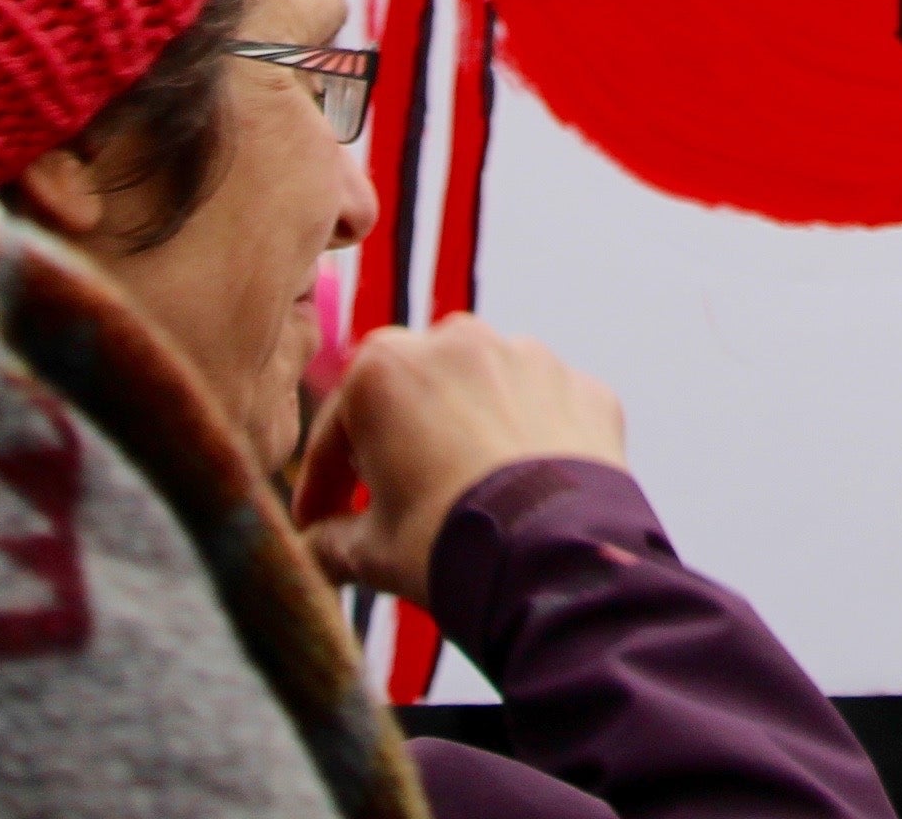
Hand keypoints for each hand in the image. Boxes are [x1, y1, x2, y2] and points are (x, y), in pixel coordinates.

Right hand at [294, 315, 631, 604]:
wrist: (550, 559)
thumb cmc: (444, 543)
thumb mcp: (367, 552)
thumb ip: (331, 540)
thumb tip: (321, 547)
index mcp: (385, 367)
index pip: (337, 430)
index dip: (323, 484)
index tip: (319, 520)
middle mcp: (457, 341)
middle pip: (413, 397)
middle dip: (398, 444)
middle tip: (390, 500)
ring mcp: (528, 357)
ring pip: (482, 395)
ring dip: (468, 434)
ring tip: (466, 495)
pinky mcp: (583, 386)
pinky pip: (543, 412)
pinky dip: (531, 443)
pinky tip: (524, 491)